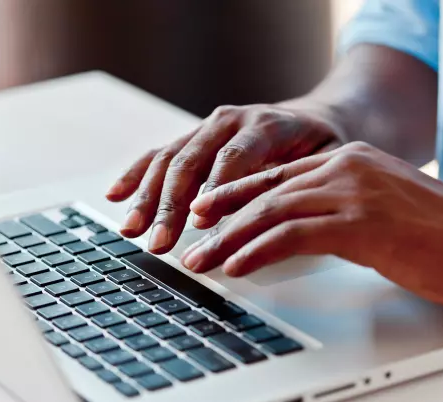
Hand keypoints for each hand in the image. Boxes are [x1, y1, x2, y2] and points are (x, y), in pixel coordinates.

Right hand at [106, 100, 344, 252]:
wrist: (315, 119)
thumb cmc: (321, 145)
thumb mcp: (324, 162)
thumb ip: (293, 185)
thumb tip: (261, 223)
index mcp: (264, 125)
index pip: (232, 159)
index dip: (213, 191)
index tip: (197, 224)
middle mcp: (229, 121)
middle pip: (190, 162)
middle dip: (170, 205)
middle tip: (158, 242)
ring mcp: (208, 128)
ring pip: (168, 160)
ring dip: (147, 196)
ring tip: (131, 228)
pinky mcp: (195, 139)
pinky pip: (159, 154)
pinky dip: (137, 174)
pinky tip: (117, 193)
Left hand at [184, 142, 442, 305]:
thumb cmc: (430, 233)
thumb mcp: (373, 208)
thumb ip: (331, 209)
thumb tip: (288, 228)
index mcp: (345, 161)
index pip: (274, 177)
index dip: (233, 194)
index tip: (204, 210)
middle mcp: (344, 168)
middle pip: (264, 193)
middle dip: (221, 220)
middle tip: (190, 240)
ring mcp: (352, 192)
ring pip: (271, 212)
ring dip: (229, 240)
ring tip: (200, 261)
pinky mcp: (361, 223)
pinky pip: (294, 236)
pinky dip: (259, 251)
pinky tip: (236, 267)